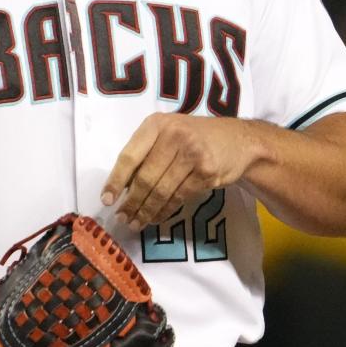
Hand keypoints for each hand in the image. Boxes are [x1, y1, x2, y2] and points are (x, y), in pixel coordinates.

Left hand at [101, 113, 262, 230]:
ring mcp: (192, 153)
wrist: (238, 140)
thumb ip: (146, 152)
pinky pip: (178, 198)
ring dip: (146, 211)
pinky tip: (156, 218)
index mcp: (156, 124)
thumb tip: (121, 186)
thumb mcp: (168, 132)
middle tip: (122, 218)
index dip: (115, 181)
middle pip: (145, 177)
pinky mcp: (206, 172)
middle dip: (131, 202)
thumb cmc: (195, 138)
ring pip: (161, 191)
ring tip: (136, 222)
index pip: (129, 156)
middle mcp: (173, 135)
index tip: (107, 200)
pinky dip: (165, 211)